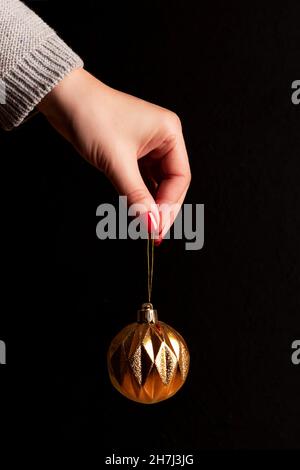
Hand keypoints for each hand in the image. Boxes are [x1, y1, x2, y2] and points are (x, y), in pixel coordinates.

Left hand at [38, 68, 190, 242]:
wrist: (65, 99)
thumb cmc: (93, 117)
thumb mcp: (117, 162)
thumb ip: (135, 195)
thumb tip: (150, 224)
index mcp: (169, 133)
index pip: (180, 177)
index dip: (170, 205)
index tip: (157, 227)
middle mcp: (163, 138)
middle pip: (171, 182)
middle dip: (162, 207)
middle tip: (152, 232)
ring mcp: (148, 145)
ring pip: (156, 182)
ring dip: (150, 203)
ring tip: (144, 225)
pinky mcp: (132, 151)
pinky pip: (142, 178)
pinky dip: (139, 194)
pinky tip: (137, 209)